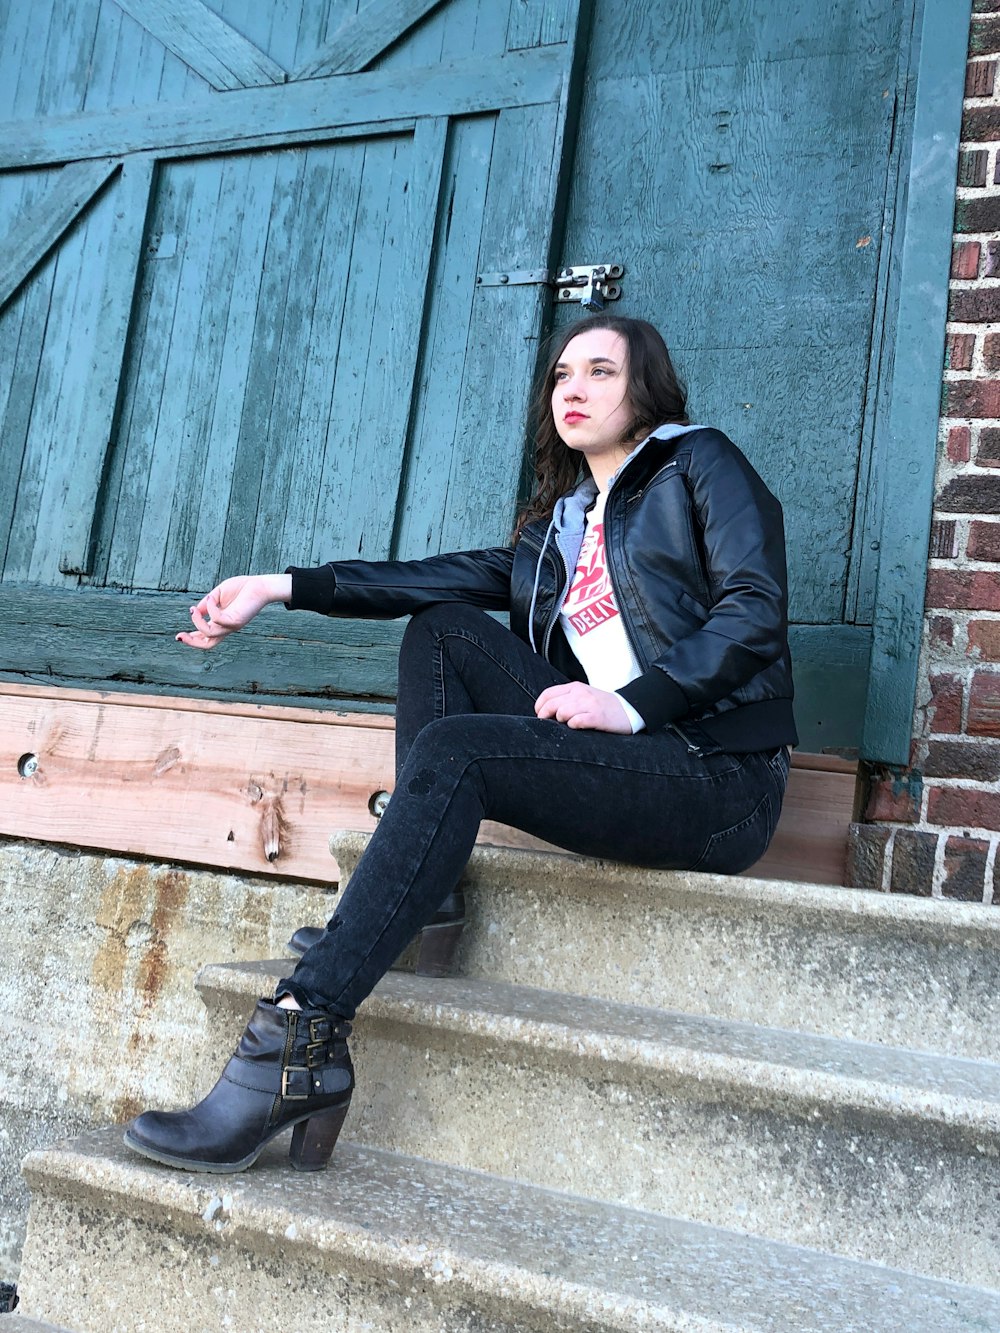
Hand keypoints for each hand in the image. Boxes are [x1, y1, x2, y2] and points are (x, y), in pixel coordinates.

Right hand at [176, 574, 290, 649]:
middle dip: (192, 642)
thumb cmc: (242, 588)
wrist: (261, 586)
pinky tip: (211, 598)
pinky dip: (210, 609)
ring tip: (194, 610)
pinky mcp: (237, 620)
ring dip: (197, 622)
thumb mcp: (218, 595)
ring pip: (210, 634)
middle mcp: (227, 627)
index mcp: (221, 622)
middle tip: (179, 636)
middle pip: (208, 644)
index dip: (192, 638)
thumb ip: (206, 603)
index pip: (206, 636)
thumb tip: (195, 610)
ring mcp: (232, 625)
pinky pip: (218, 619)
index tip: (180, 635)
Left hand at [534, 682, 631, 732]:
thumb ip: (566, 698)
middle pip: (552, 704)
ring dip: (561, 721)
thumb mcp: (583, 695)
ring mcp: (590, 704)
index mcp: (575, 687)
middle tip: (549, 723)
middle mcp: (581, 693)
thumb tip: (545, 710)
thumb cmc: (602, 705)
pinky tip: (577, 727)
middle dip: (546, 716)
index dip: (540, 706)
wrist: (628, 709)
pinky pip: (576, 722)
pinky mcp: (597, 717)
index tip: (540, 715)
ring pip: (562, 712)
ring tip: (568, 724)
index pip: (548, 694)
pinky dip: (573, 725)